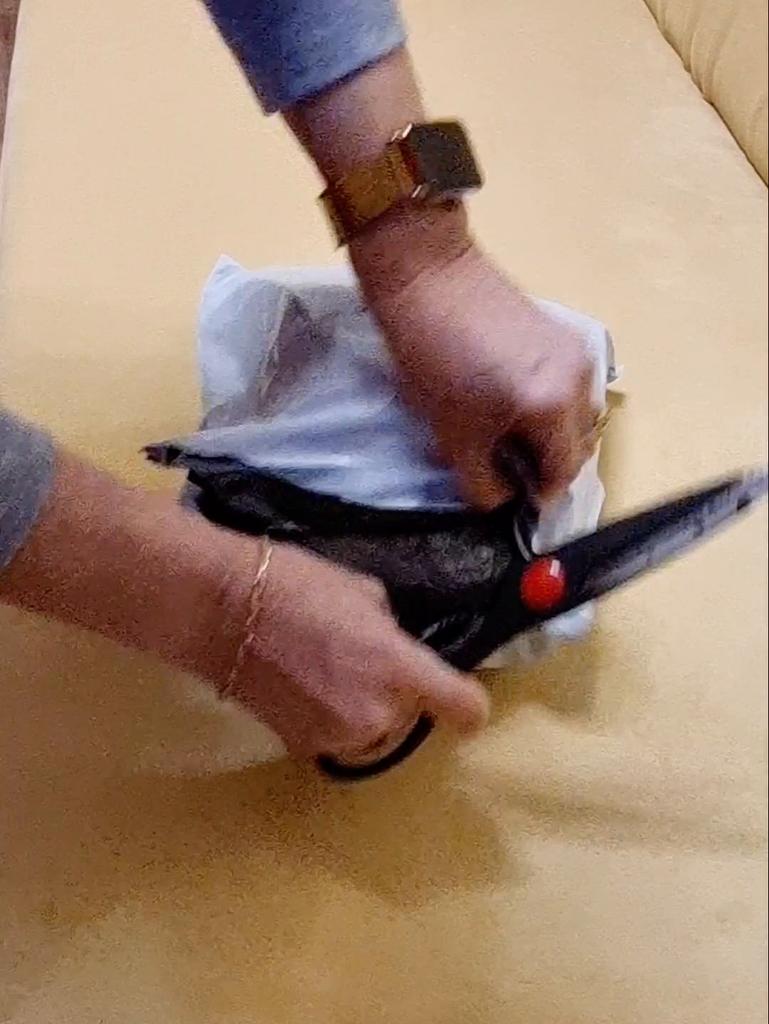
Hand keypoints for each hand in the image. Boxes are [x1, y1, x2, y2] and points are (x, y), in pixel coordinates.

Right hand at [205, 540, 488, 760]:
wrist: (220, 609)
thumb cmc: (297, 584)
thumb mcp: (365, 593)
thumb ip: (391, 633)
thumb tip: (394, 649)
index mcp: (400, 669)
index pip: (465, 709)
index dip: (467, 703)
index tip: (457, 694)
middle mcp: (377, 715)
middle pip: (411, 718)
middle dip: (395, 694)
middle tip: (358, 658)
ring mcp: (338, 737)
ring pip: (373, 730)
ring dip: (362, 708)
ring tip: (326, 670)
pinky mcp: (302, 749)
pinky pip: (336, 736)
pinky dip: (329, 717)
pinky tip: (302, 685)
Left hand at [352, 211, 596, 508]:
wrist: (427, 275)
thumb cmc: (433, 358)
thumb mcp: (452, 435)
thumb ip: (483, 483)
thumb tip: (504, 500)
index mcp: (555, 408)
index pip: (563, 475)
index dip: (537, 495)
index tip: (510, 496)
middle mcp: (580, 381)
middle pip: (577, 447)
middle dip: (547, 465)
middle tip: (505, 466)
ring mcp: (576, 353)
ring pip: (575, 418)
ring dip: (549, 436)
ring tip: (505, 433)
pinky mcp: (562, 333)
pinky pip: (567, 388)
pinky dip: (548, 407)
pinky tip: (510, 401)